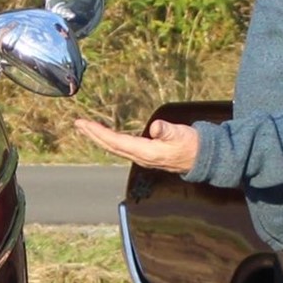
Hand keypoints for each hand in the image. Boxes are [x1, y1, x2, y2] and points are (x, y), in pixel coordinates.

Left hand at [73, 116, 200, 174]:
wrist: (203, 159)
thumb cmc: (193, 145)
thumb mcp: (182, 135)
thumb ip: (168, 131)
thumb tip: (156, 127)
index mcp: (146, 152)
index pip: (116, 142)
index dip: (99, 133)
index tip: (85, 124)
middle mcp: (140, 156)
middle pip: (110, 146)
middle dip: (93, 135)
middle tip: (78, 124)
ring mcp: (141, 156)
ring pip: (114, 147)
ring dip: (99, 137)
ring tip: (86, 128)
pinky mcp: (145, 154)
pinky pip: (121, 146)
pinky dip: (109, 139)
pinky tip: (104, 135)